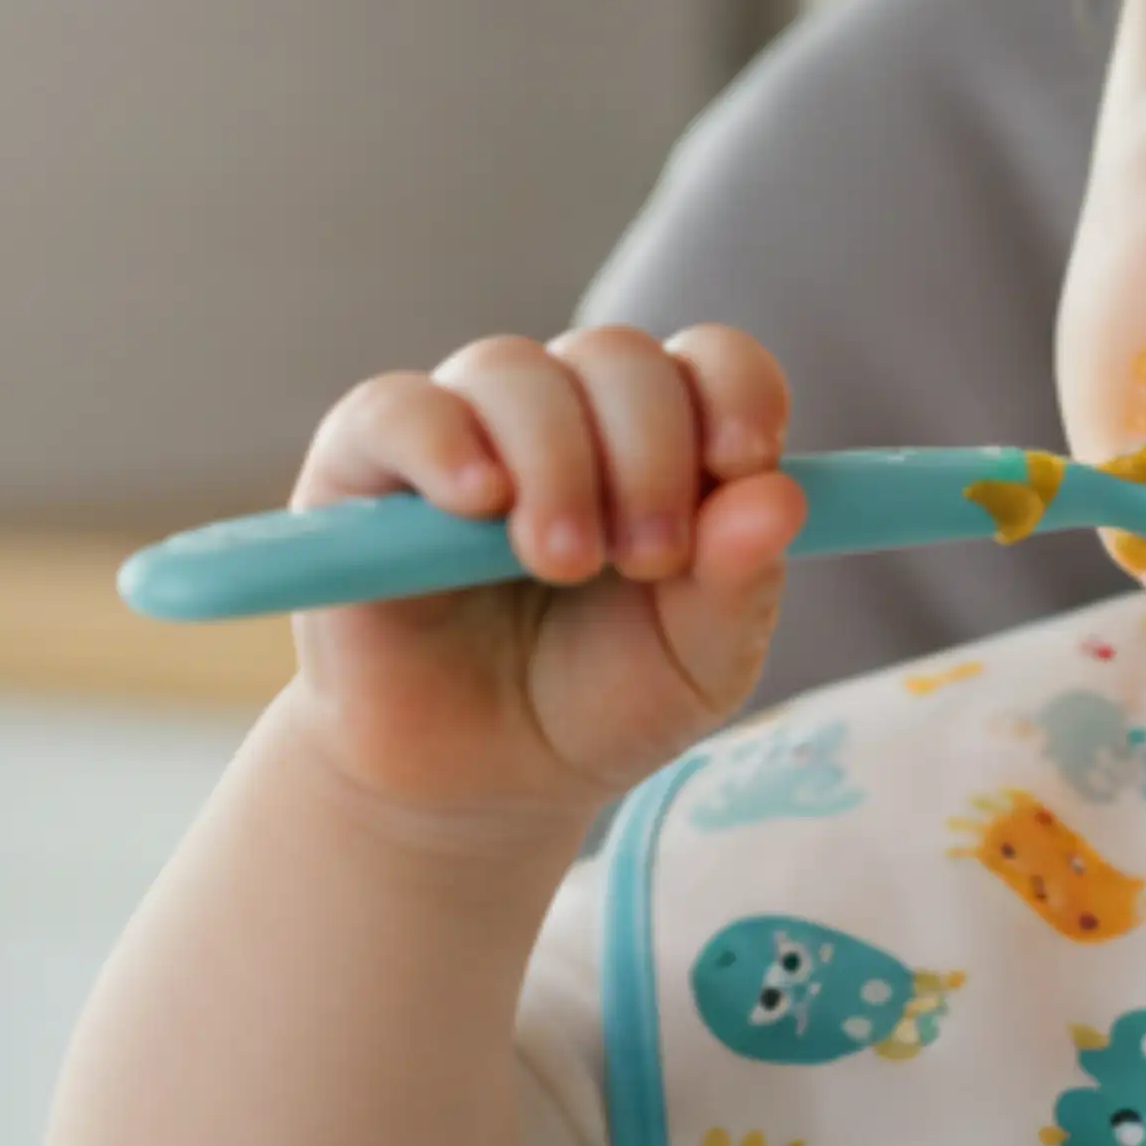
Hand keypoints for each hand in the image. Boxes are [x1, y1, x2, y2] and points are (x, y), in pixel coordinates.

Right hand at [276, 324, 804, 851]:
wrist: (475, 788)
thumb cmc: (593, 708)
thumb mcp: (695, 667)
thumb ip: (740, 585)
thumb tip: (782, 498)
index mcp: (659, 443)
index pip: (707, 361)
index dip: (734, 391)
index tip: (743, 462)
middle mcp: (563, 415)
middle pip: (616, 357)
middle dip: (650, 450)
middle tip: (649, 561)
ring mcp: (463, 429)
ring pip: (513, 372)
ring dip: (556, 460)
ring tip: (564, 561)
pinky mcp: (364, 466)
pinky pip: (398, 410)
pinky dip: (443, 443)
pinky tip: (477, 503)